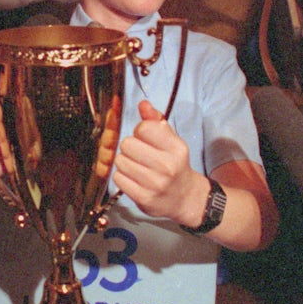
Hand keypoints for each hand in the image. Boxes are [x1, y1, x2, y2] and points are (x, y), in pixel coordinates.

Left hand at [112, 100, 204, 226]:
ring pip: (120, 161)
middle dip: (130, 147)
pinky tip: (134, 179)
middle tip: (139, 154)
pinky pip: (118, 179)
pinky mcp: (144, 198)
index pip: (144, 128)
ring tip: (137, 167)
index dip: (140, 131)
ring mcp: (155, 184)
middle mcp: (167, 166)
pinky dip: (123, 177)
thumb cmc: (174, 165)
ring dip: (125, 162)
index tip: (145, 139)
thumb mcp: (171, 140)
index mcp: (176, 148)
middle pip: (127, 144)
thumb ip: (156, 120)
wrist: (184, 198)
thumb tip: (143, 104)